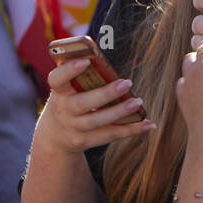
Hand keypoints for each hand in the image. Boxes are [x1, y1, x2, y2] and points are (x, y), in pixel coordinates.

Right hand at [37, 57, 155, 153]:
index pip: (57, 79)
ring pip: (98, 122)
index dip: (70, 70)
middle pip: (83, 104)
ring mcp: (74, 128)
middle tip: (127, 83)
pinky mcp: (85, 142)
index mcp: (59, 91)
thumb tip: (105, 61)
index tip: (86, 61)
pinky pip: (109, 135)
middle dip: (106, 94)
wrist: (55, 136)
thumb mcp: (67, 88)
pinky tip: (147, 124)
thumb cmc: (68, 100)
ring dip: (120, 112)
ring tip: (138, 102)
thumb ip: (81, 75)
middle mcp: (64, 111)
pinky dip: (130, 130)